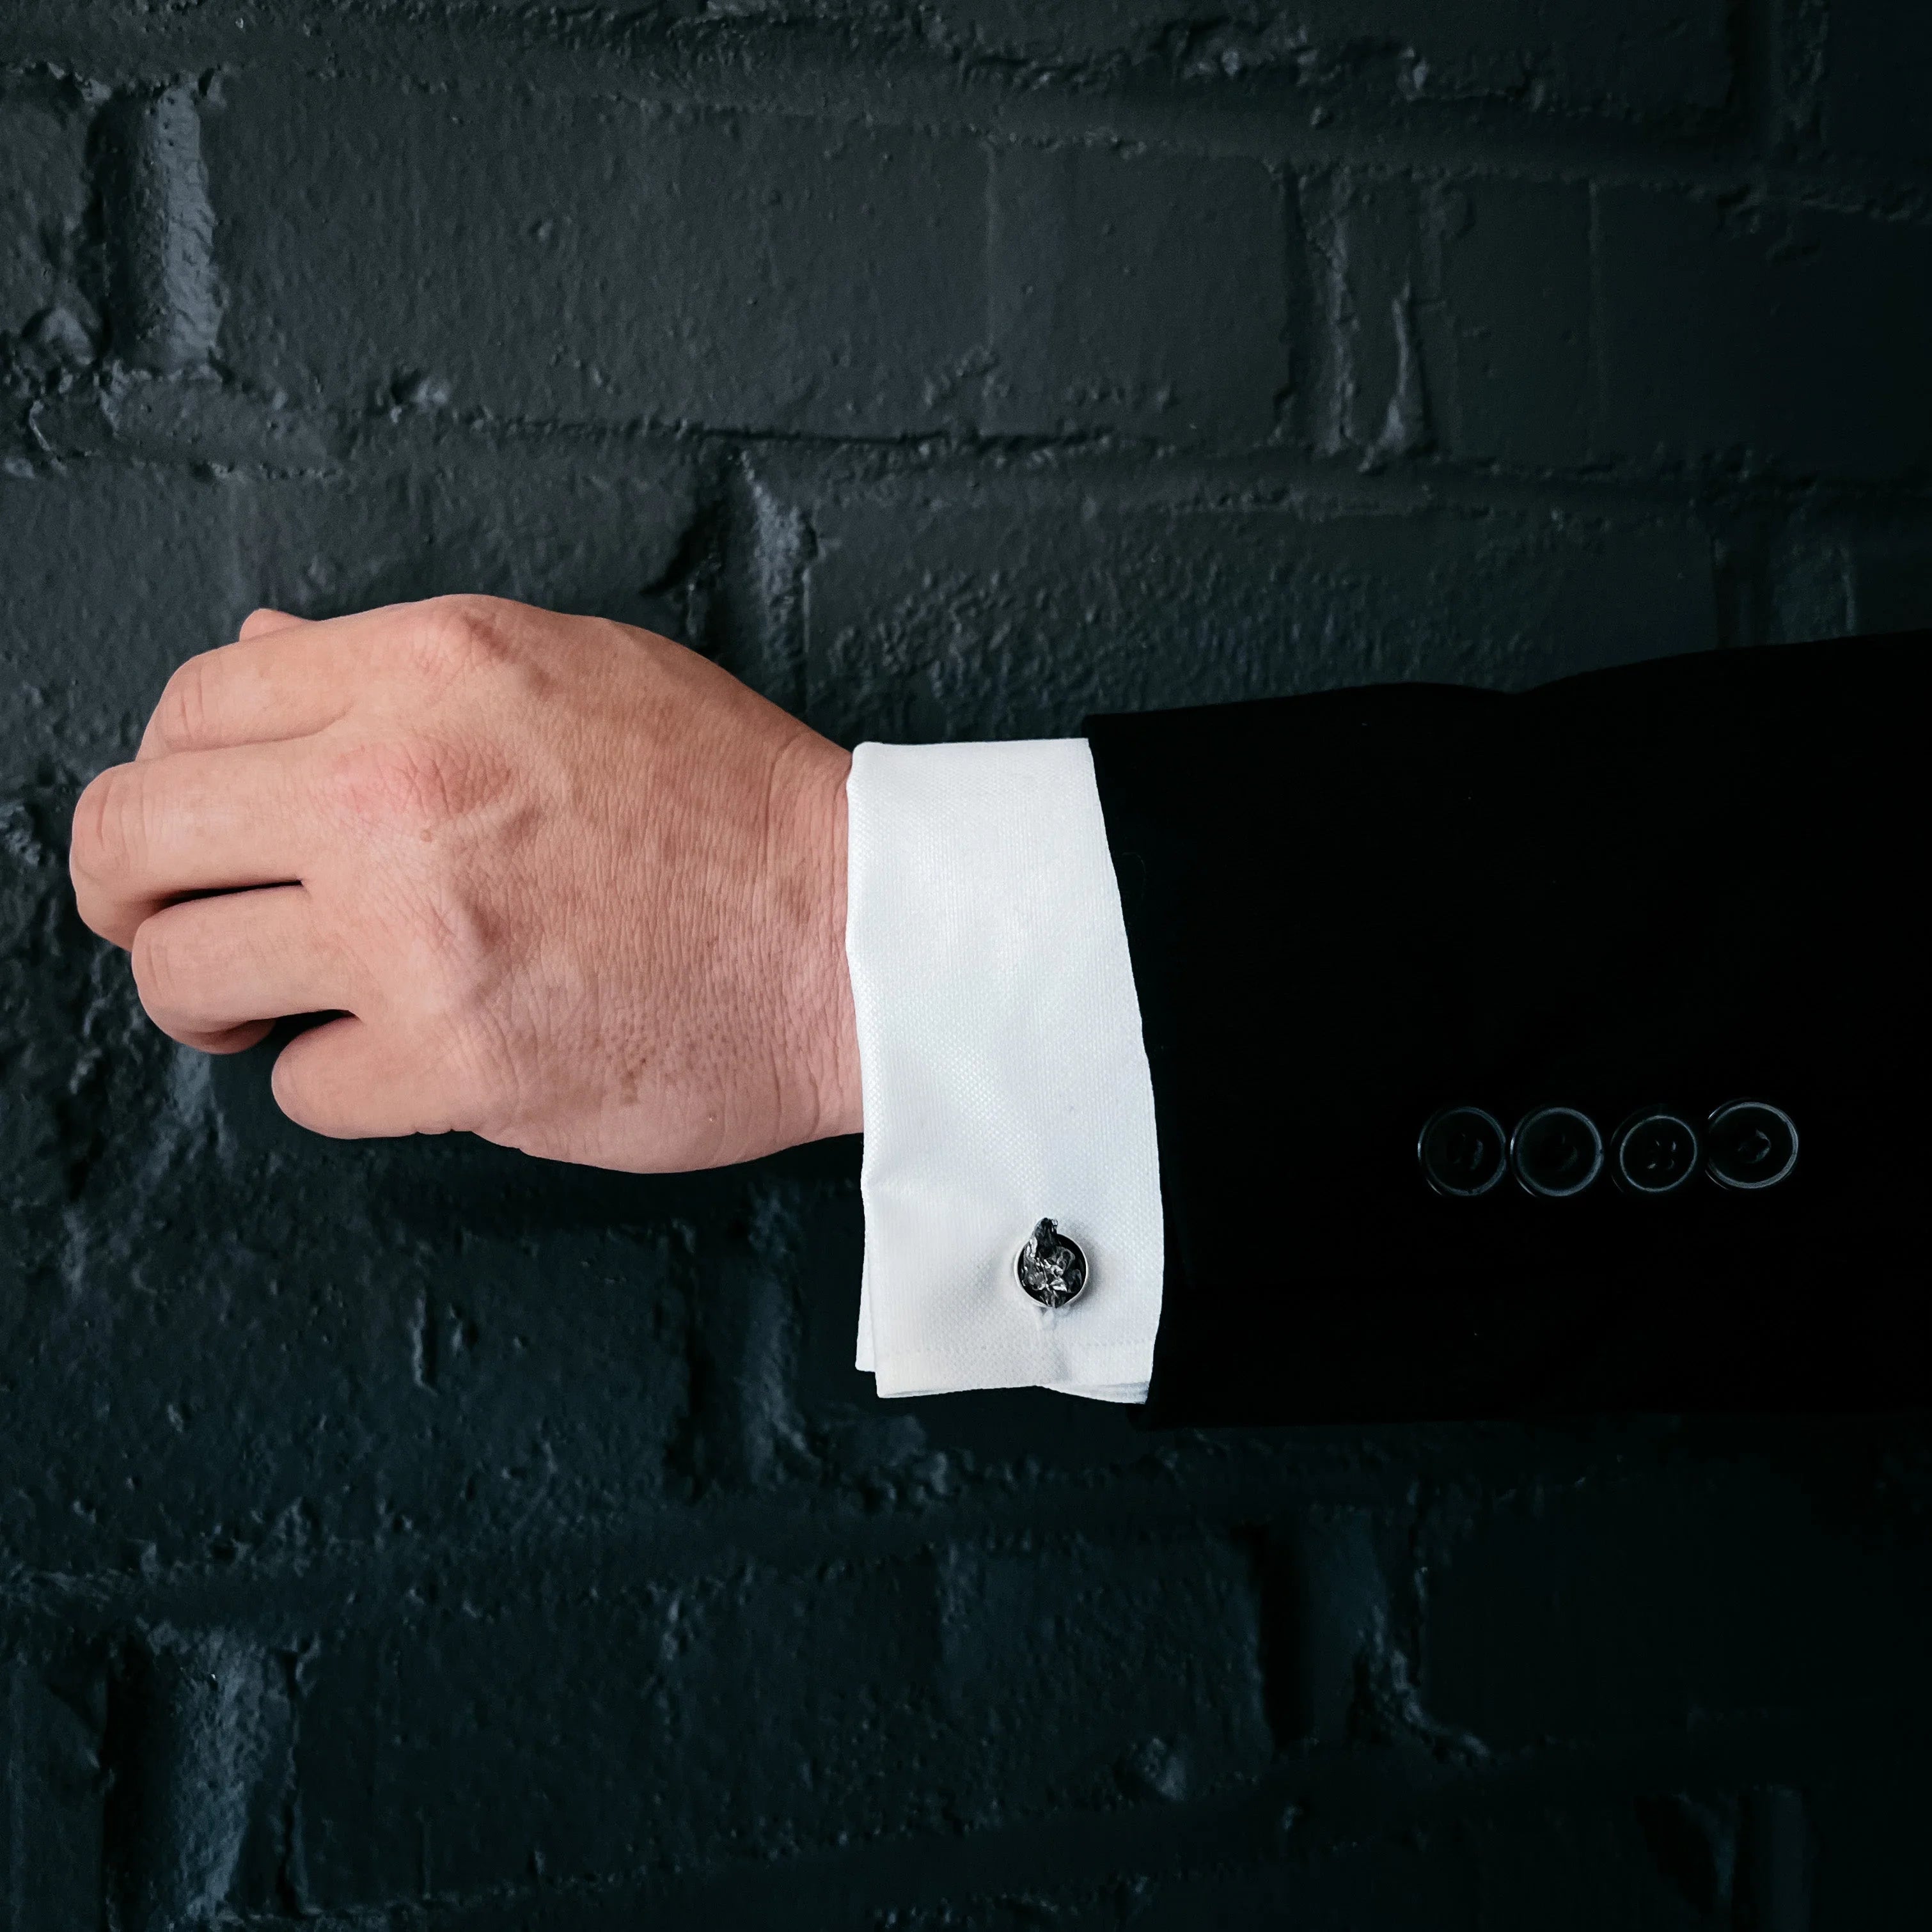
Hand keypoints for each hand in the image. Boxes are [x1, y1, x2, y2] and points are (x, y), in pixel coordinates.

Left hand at [69, 596, 860, 1170]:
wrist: (862, 932)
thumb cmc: (737, 802)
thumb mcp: (575, 666)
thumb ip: (400, 664)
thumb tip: (258, 654)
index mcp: (428, 668)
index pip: (190, 707)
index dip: (175, 774)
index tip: (199, 825)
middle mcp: (399, 788)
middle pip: (134, 841)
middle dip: (128, 891)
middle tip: (171, 921)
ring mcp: (420, 934)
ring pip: (187, 980)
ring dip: (218, 1002)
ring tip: (281, 1005)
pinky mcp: (459, 1063)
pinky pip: (306, 1091)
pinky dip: (341, 1080)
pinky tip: (407, 1054)